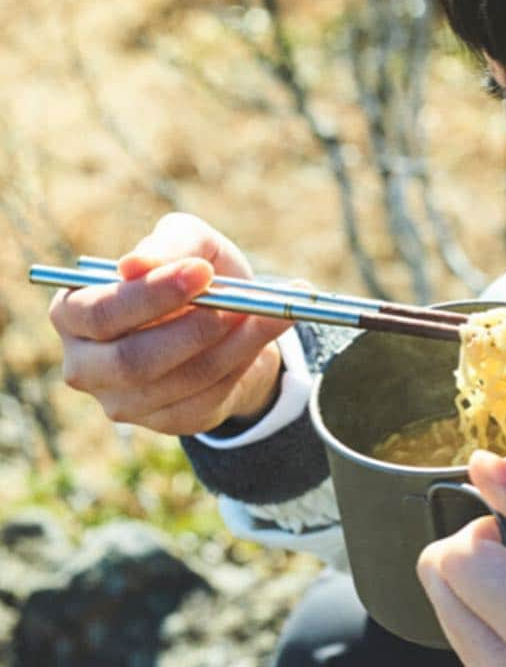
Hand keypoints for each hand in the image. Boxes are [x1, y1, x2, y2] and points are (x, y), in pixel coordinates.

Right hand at [48, 212, 290, 435]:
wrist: (230, 323)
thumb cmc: (196, 275)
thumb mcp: (191, 244)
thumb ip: (170, 244)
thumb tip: (133, 264)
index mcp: (74, 314)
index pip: (99, 313)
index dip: (150, 294)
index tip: (202, 271)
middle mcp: (87, 365)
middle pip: (133, 361)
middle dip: (193, 330)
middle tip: (236, 305)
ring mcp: (124, 402)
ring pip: (182, 381)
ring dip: (232, 346)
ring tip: (269, 313)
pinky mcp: (167, 422)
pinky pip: (208, 400)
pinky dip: (244, 364)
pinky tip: (265, 335)